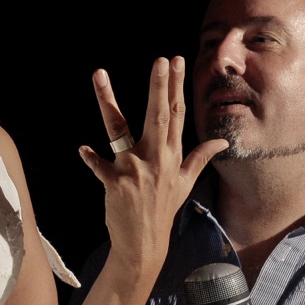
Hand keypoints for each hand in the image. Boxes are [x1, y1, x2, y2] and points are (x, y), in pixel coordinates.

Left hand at [78, 58, 226, 277]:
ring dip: (108, 101)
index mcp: (172, 156)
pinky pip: (99, 166)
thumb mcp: (186, 183)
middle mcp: (156, 159)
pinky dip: (92, 159)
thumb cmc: (163, 210)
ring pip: (119, 129)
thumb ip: (201, 157)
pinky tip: (83, 150)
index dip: (175, 87)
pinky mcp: (115, 183)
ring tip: (100, 74)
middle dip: (159, 87)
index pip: (176, 115)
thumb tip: (221, 142)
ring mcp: (135, 170)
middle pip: (158, 116)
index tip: (175, 62)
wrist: (144, 244)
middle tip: (161, 60)